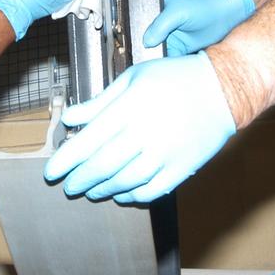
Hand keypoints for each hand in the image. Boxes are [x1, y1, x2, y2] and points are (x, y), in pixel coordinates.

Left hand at [42, 52, 234, 202]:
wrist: (223, 89)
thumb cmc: (174, 78)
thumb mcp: (133, 78)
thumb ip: (100, 101)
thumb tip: (70, 118)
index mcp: (129, 108)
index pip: (87, 142)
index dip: (65, 160)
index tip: (52, 172)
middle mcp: (144, 134)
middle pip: (102, 167)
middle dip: (80, 180)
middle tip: (69, 186)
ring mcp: (164, 154)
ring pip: (124, 182)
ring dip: (103, 190)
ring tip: (91, 190)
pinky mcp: (181, 168)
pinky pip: (150, 191)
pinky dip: (131, 196)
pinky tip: (121, 194)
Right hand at [142, 0, 254, 55]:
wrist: (225, 14)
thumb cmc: (203, 6)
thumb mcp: (177, 13)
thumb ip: (159, 26)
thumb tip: (146, 42)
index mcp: (157, 11)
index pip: (141, 26)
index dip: (140, 37)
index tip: (144, 47)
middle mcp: (162, 26)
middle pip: (149, 43)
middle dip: (150, 51)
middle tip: (155, 56)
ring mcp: (171, 38)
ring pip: (159, 53)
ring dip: (160, 59)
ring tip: (165, 61)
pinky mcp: (181, 48)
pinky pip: (172, 59)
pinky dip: (172, 64)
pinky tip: (173, 65)